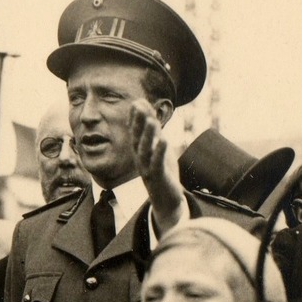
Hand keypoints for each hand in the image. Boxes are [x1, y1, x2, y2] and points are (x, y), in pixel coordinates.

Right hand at [130, 98, 184, 234]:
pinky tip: (164, 140)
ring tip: (152, 121)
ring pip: (145, 150)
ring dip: (148, 135)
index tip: (137, 101)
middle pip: (137, 138)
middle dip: (138, 122)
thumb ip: (152, 128)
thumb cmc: (162, 171)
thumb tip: (145, 106)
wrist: (166, 200)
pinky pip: (157, 164)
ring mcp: (147, 169)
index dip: (135, 117)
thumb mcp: (157, 146)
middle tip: (139, 106)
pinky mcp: (157, 178)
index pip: (134, 131)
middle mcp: (140, 159)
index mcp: (140, 151)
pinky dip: (160, 152)